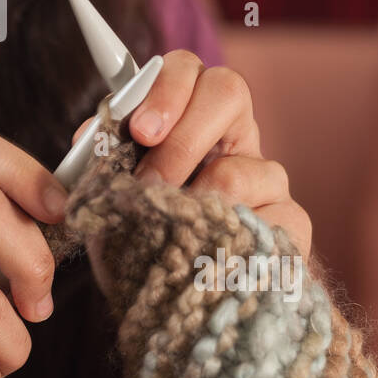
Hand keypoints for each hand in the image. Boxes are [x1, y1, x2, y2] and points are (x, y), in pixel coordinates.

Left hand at [73, 51, 311, 260]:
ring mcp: (266, 177)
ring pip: (240, 170)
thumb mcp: (108, 196)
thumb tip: (88, 138)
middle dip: (181, 134)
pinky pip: (263, 222)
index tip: (137, 129)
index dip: (164, 88)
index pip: (185, 70)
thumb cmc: (139, 239)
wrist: (172, 307)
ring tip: (167, 230)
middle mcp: (232, 135)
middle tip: (150, 178)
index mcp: (188, 116)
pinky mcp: (290, 223)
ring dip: (193, 201)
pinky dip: (225, 240)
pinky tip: (205, 255)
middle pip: (227, 90)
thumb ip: (98, 163)